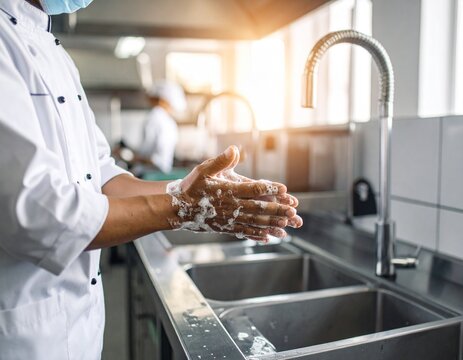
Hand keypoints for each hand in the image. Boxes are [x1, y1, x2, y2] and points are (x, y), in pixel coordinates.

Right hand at [167, 146, 302, 240]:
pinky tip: (268, 237)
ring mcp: (229, 219)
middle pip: (258, 208)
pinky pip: (244, 232)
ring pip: (254, 222)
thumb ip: (220, 161)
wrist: (177, 210)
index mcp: (227, 191)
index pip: (253, 189)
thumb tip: (234, 149)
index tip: (284, 189)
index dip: (270, 189)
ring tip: (286, 224)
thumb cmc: (191, 187)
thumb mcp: (203, 170)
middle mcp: (230, 206)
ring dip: (271, 223)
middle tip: (293, 211)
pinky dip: (257, 235)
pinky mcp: (225, 227)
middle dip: (276, 209)